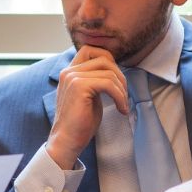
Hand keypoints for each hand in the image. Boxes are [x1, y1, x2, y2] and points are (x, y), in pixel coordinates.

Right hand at [47, 46, 129, 169]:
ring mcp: (73, 77)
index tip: (116, 80)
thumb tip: (114, 72)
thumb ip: (96, 81)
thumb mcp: (89, 96)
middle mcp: (69, 71)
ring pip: (109, 72)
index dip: (108, 59)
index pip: (90, 50)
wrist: (67, 141)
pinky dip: (120, 96)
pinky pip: (108, 84)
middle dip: (120, 75)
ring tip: (123, 104)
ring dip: (122, 89)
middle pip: (104, 58)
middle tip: (124, 94)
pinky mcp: (79, 86)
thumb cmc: (80, 123)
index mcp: (69, 72)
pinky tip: (121, 109)